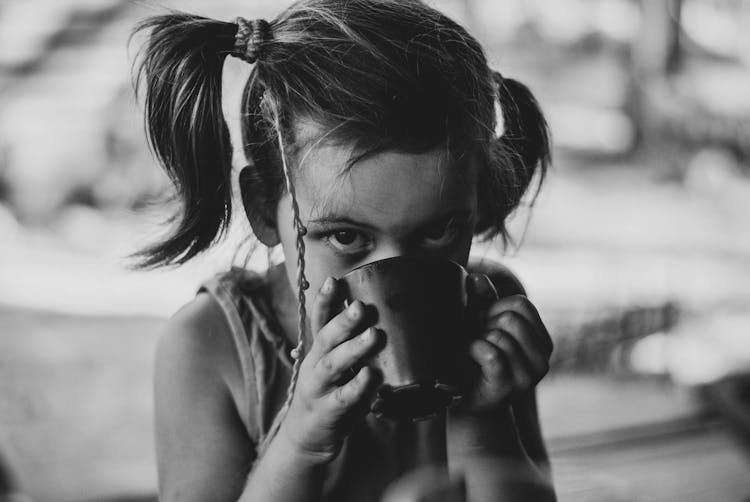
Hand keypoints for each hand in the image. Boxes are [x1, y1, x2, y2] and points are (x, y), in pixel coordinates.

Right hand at [279, 277, 382, 462]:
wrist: (306, 437)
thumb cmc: (329, 392)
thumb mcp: (334, 364)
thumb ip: (349, 343)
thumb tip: (380, 315)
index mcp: (318, 350)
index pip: (318, 320)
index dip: (324, 300)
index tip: (334, 280)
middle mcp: (314, 365)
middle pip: (325, 338)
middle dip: (342, 321)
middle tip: (361, 307)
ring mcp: (318, 389)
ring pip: (332, 365)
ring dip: (353, 349)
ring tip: (373, 335)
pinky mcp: (327, 412)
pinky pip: (343, 398)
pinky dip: (357, 386)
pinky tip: (370, 375)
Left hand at [460, 273, 552, 413]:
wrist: (465, 403)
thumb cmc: (473, 362)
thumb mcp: (479, 327)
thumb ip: (481, 302)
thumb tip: (476, 277)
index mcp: (541, 342)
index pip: (521, 305)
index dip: (494, 308)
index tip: (482, 325)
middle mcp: (542, 359)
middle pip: (511, 318)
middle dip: (484, 324)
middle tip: (474, 340)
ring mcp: (528, 376)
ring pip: (500, 334)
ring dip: (476, 339)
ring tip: (471, 353)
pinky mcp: (509, 386)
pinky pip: (491, 353)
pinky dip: (473, 349)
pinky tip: (468, 357)